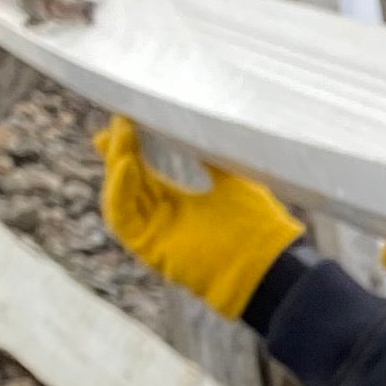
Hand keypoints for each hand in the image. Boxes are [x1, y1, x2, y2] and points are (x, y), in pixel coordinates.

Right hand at [96, 121, 303, 319]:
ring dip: (117, 165)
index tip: (127, 120)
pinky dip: (119, 192)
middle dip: (119, 151)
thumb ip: (211, 160)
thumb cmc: (258, 227)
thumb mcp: (232, 182)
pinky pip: (123, 219)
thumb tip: (197, 130)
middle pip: (129, 182)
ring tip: (121, 136)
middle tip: (118, 122)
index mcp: (182, 205)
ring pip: (121, 197)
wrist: (268, 265)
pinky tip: (127, 165)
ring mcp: (155, 235)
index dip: (134, 149)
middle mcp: (163, 219)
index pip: (147, 173)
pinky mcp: (149, 249)